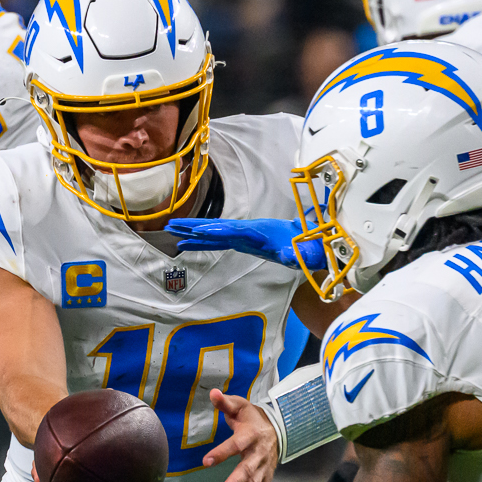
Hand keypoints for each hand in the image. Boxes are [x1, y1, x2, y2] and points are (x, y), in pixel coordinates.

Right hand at [167, 217, 325, 271]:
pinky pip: (217, 242)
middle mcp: (248, 231)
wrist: (310, 240)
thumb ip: (298, 254)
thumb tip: (294, 256)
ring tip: (171, 231)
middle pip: (217, 227)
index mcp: (261, 232)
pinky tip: (185, 246)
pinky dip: (201, 243)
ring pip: (213, 233)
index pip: (236, 231)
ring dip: (192, 232)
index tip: (200, 230)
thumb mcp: (304, 252)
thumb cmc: (307, 247)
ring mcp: (243, 236)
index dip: (218, 230)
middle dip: (195, 226)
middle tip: (173, 225)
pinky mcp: (241, 242)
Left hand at [200, 388, 276, 481]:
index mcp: (251, 435)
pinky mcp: (266, 479)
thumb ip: (225, 403)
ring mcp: (264, 468)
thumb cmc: (252, 418)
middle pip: (248, 469)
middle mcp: (259, 454)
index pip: (236, 444)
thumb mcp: (240, 406)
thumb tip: (212, 392)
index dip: (221, 452)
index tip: (206, 461)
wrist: (278, 429)